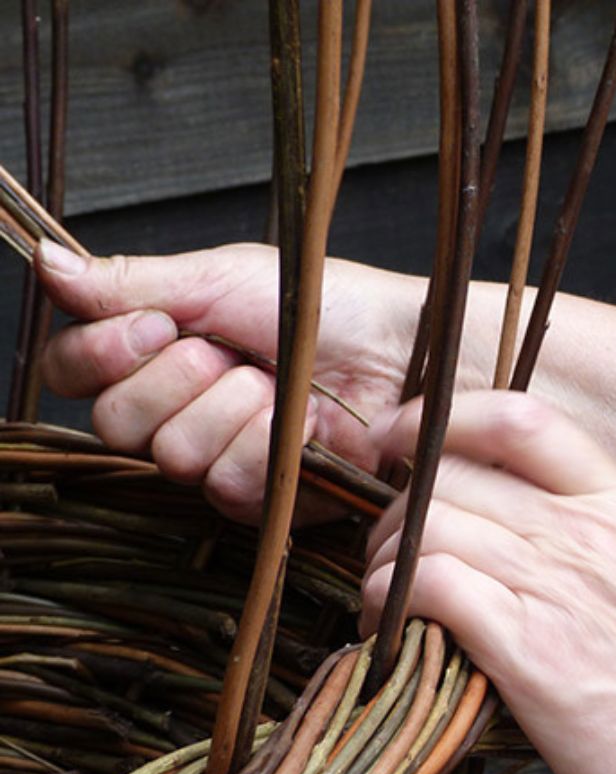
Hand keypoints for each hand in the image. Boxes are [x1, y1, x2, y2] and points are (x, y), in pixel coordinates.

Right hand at [36, 239, 427, 521]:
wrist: (399, 351)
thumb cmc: (325, 305)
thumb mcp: (222, 278)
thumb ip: (132, 282)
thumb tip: (46, 263)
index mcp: (157, 353)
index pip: (73, 371)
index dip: (100, 353)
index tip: (157, 326)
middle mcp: (178, 411)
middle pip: (114, 423)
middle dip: (177, 379)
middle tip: (231, 355)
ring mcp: (217, 458)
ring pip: (173, 455)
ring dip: (232, 408)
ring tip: (278, 385)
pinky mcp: (261, 498)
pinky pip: (228, 484)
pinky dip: (268, 445)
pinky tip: (301, 424)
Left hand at [362, 391, 615, 773]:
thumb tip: (556, 540)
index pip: (524, 420)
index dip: (448, 419)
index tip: (407, 440)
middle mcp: (590, 532)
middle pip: (457, 475)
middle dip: (401, 507)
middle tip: (391, 551)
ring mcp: (559, 586)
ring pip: (431, 527)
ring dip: (387, 560)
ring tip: (387, 599)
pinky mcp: (530, 650)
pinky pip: (431, 587)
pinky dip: (392, 599)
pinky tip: (392, 627)